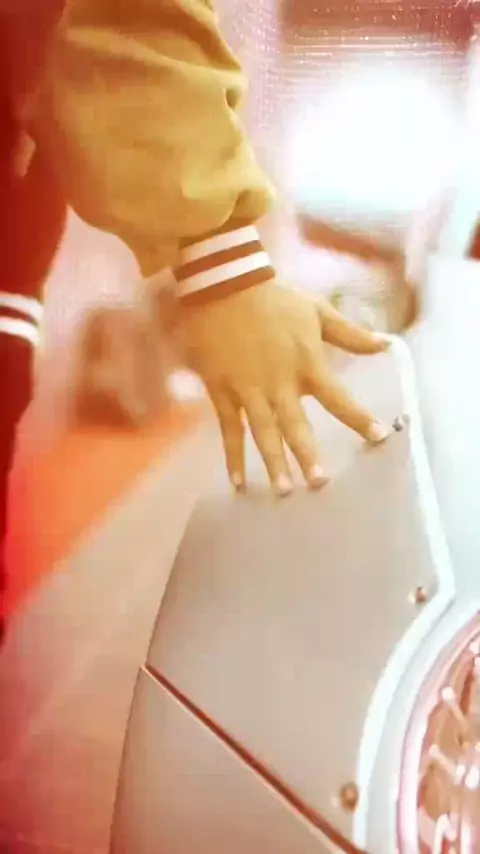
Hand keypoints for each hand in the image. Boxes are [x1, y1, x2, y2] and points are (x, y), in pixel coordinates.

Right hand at [180, 281, 391, 495]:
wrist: (224, 284)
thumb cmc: (275, 299)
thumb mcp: (317, 311)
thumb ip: (351, 334)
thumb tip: (387, 346)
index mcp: (306, 363)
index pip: (338, 398)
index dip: (359, 418)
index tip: (379, 437)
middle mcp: (279, 382)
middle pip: (296, 425)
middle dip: (308, 454)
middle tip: (320, 483)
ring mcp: (249, 389)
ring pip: (263, 432)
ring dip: (273, 461)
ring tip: (284, 490)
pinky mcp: (223, 391)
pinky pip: (229, 429)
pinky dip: (232, 456)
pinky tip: (237, 482)